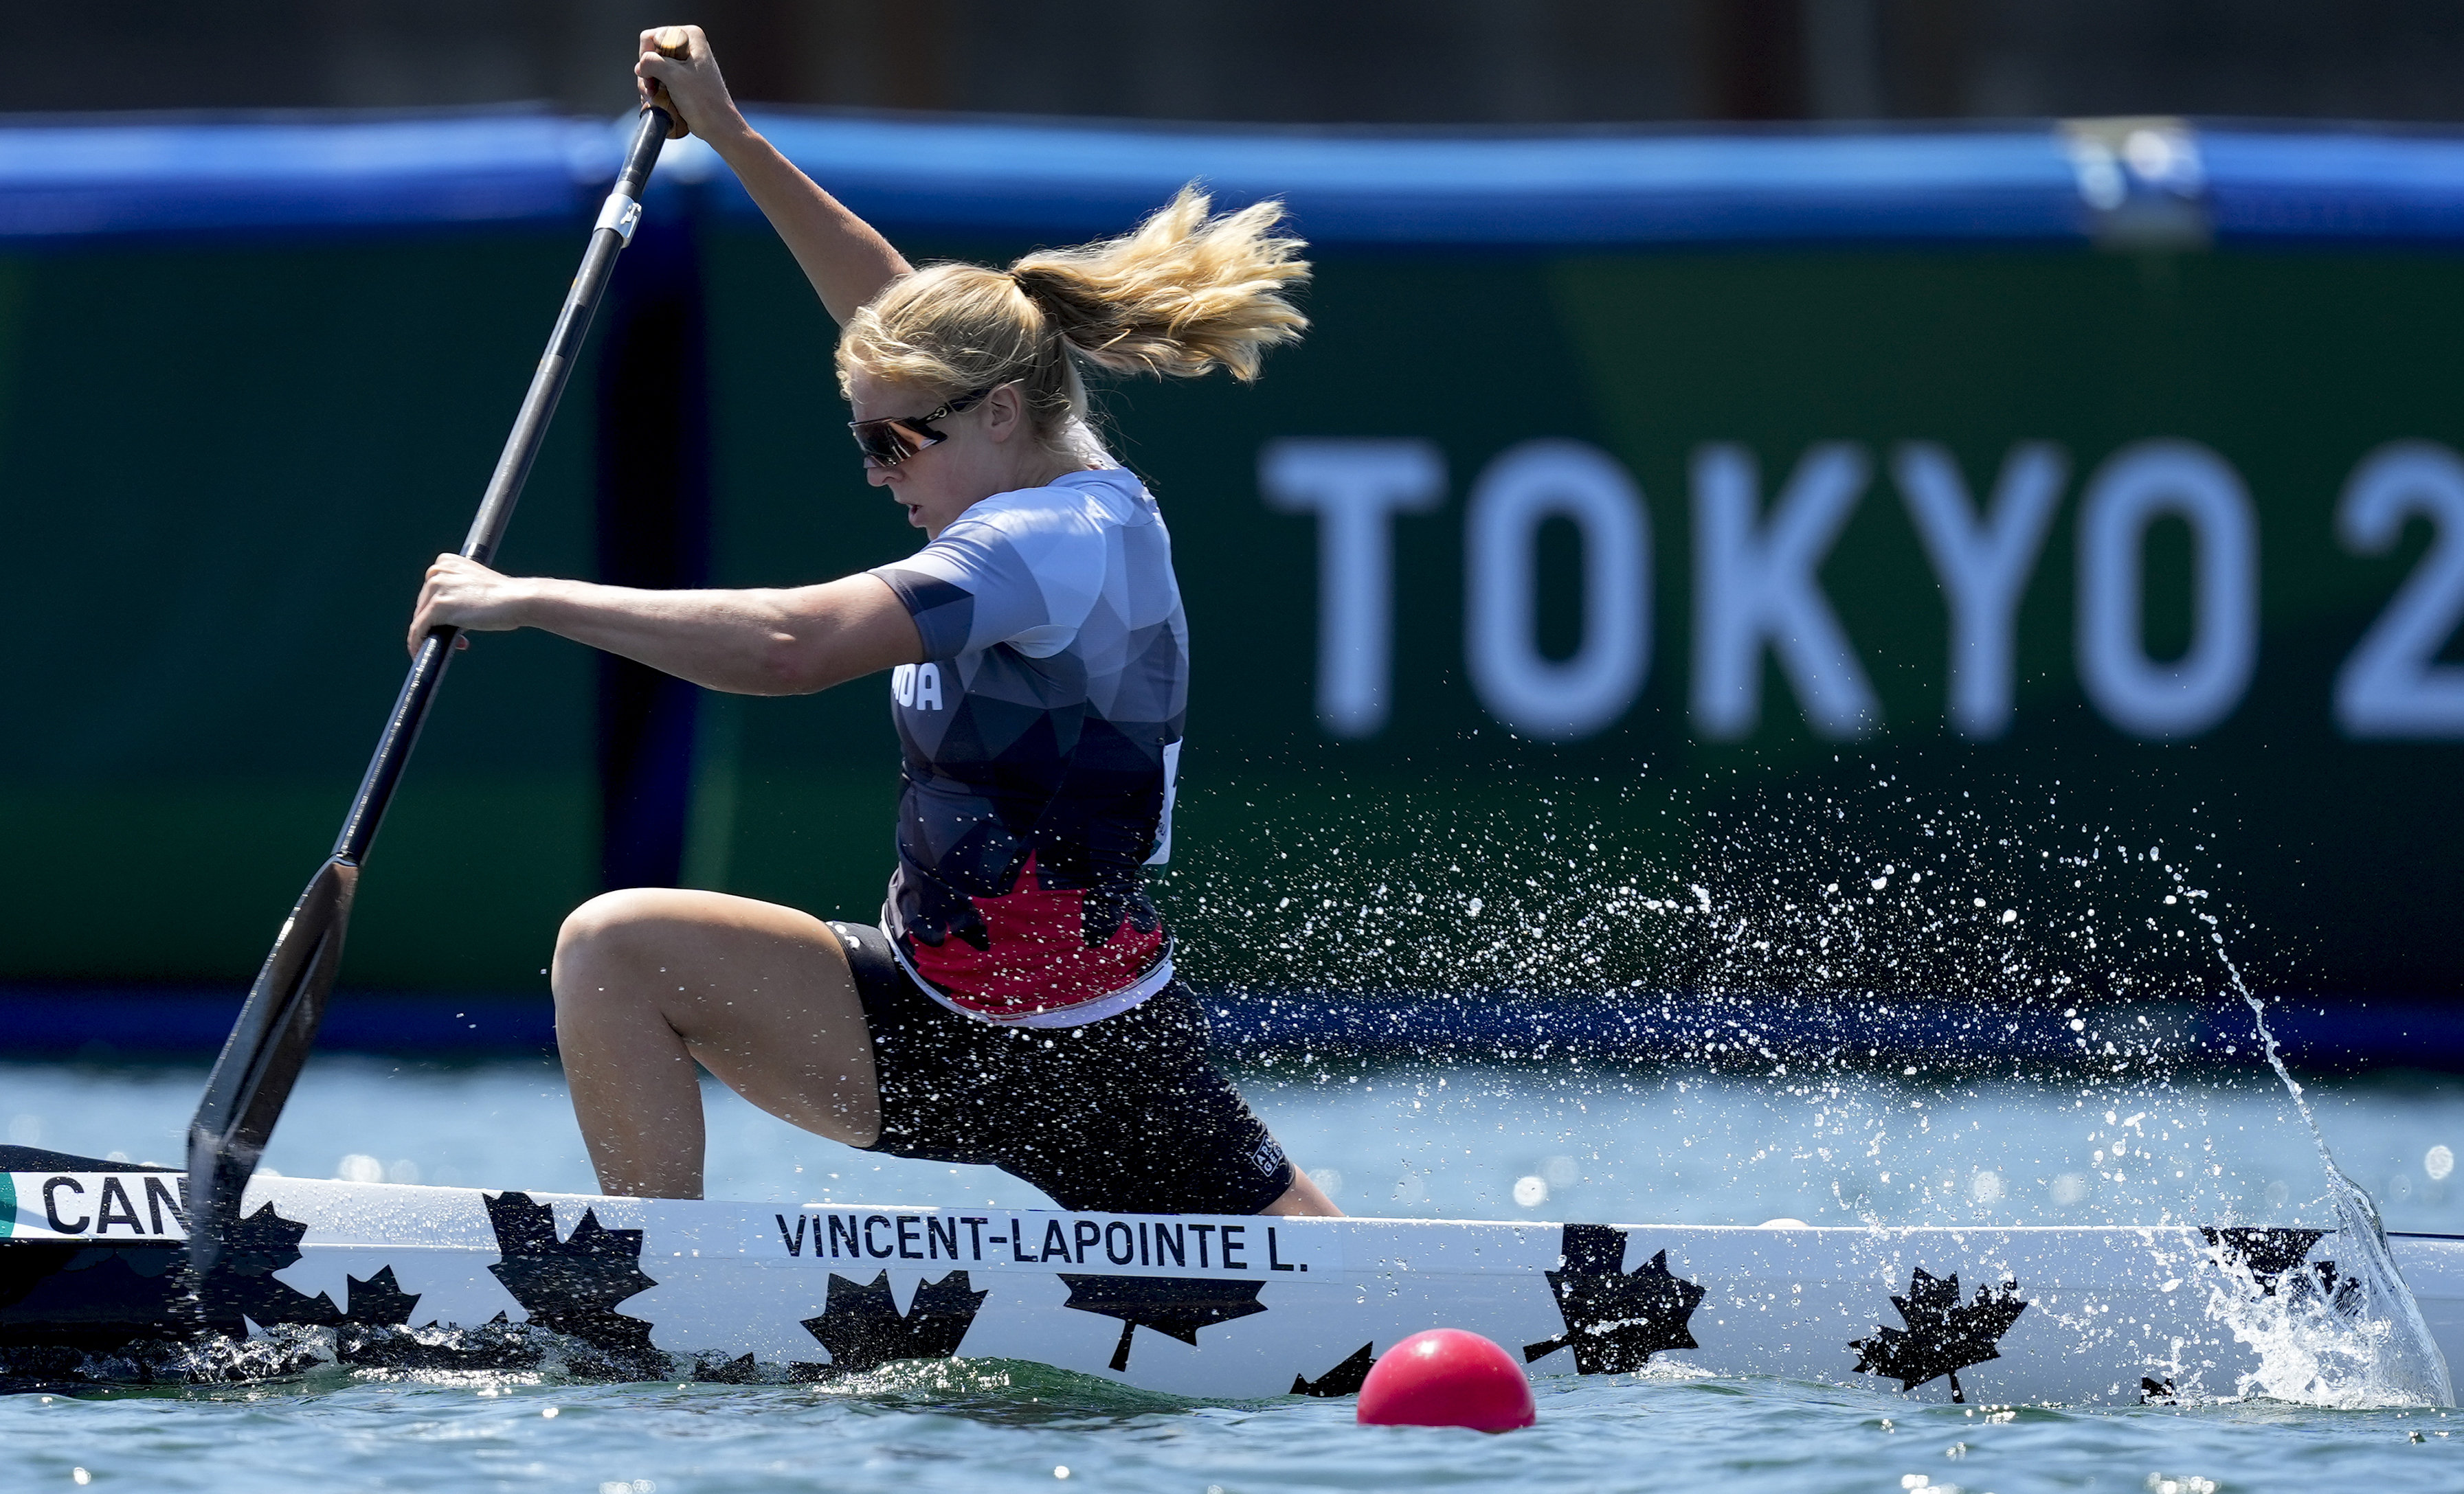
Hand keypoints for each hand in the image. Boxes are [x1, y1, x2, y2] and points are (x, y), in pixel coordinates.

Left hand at [408, 554, 534, 654]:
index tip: (455, 623)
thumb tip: (452, 612)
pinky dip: (416, 643)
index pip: (431, 591)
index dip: (440, 610)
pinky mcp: (437, 606)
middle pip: (424, 604)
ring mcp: (435, 587)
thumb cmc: (505, 596)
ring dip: (433, 634)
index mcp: (446, 561)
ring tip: (456, 644)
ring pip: (421, 618)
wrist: (518, 600)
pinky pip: (418, 629)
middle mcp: (437, 571)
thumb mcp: (476, 584)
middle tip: (462, 638)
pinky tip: (420, 652)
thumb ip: (460, 591)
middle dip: (439, 624)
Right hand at [636, 25, 744, 143]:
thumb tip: (640, 66)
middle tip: (653, 90)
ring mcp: (684, 63)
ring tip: (657, 98)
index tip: (654, 76)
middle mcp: (687, 46)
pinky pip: (659, 79)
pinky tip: (659, 100)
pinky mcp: (681, 79)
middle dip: (648, 74)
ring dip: (649, 85)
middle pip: (650, 53)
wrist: (717, 125)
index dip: (647, 57)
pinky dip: (655, 90)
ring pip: (652, 68)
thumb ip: (652, 62)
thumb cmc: (703, 101)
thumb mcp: (674, 76)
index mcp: (690, 36)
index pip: (651, 37)